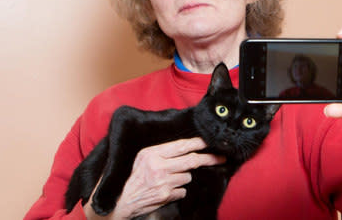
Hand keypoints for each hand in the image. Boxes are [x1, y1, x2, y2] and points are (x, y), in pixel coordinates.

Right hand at [83, 137, 224, 218]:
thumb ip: (160, 152)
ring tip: (168, 179)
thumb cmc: (131, 177)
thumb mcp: (141, 157)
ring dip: (183, 177)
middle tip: (222, 157)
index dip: (199, 143)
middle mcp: (159, 166)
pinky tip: (165, 190)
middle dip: (209, 158)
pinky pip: (182, 191)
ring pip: (187, 176)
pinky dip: (177, 190)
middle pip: (192, 160)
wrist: (120, 201)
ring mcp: (164, 182)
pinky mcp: (166, 196)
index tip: (211, 141)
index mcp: (152, 153)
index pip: (182, 145)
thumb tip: (184, 146)